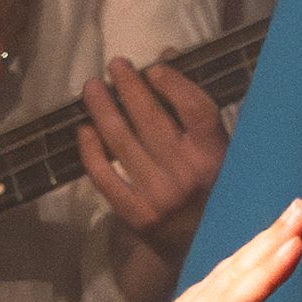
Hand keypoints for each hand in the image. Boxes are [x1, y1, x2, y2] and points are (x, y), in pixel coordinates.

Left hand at [73, 57, 232, 260]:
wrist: (200, 246)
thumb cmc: (209, 185)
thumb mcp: (215, 147)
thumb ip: (193, 104)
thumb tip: (167, 55)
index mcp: (216, 155)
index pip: (196, 109)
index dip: (174, 83)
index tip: (154, 67)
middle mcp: (189, 175)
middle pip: (151, 119)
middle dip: (129, 86)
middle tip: (115, 65)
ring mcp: (160, 196)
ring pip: (121, 142)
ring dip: (103, 109)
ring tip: (92, 88)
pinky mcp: (136, 216)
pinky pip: (105, 176)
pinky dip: (91, 150)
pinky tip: (84, 130)